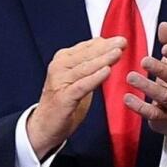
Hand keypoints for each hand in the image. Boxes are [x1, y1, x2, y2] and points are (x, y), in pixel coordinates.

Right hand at [27, 36, 126, 157]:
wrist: (44, 126)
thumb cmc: (64, 100)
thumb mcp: (78, 78)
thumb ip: (90, 64)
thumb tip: (108, 46)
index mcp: (63, 59)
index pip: (87, 47)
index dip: (105, 43)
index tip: (121, 40)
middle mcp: (60, 67)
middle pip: (87, 55)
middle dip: (107, 48)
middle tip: (123, 42)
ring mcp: (60, 81)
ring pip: (85, 68)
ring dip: (103, 59)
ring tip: (117, 53)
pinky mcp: (63, 97)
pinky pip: (82, 86)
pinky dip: (95, 78)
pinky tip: (107, 72)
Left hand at [125, 22, 166, 146]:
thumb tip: (164, 25)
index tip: (165, 47)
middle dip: (161, 70)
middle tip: (144, 60)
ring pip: (166, 97)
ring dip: (148, 87)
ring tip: (131, 76)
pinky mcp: (166, 120)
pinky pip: (154, 114)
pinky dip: (140, 107)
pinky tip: (127, 98)